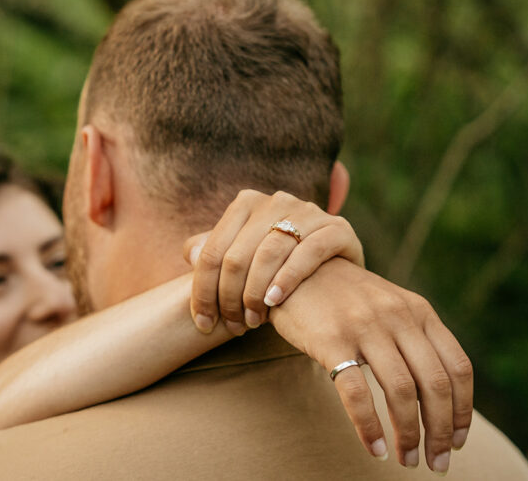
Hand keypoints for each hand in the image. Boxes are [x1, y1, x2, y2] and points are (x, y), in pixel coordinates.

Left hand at [182, 189, 363, 335]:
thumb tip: (190, 253)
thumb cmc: (279, 267)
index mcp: (246, 203)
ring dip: (256, 294)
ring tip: (253, 322)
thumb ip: (216, 253)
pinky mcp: (337, 228)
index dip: (202, 290)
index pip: (212, 251)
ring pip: (269, 253)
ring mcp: (308, 211)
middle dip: (229, 298)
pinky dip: (288, 278)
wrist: (335, 271)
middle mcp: (275, 201)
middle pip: (237, 255)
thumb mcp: (245, 257)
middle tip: (233, 326)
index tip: (202, 323)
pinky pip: (308, 252)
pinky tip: (275, 301)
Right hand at [269, 258, 473, 473]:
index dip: (462, 410)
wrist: (295, 267)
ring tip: (406, 460)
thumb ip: (415, 338)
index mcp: (419, 311)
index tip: (459, 441)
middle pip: (434, 385)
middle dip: (440, 432)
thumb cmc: (346, 300)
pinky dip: (369, 428)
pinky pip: (356, 393)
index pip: (457, 367)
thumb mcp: (390, 307)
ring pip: (401, 392)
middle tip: (437, 463)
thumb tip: (443, 399)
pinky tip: (375, 449)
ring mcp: (365, 326)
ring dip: (408, 435)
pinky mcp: (331, 339)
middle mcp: (398, 316)